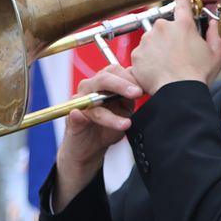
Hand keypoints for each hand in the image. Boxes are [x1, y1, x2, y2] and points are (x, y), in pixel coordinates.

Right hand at [55, 64, 142, 205]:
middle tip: (137, 94)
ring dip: (110, 113)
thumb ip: (131, 97)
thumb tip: (149, 84)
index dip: (131, 77)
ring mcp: (79, 102)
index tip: (146, 86)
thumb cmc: (108, 126)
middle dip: (122, 85)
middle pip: (104, 78)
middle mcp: (89, 88)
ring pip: (94, 99)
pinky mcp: (71, 119)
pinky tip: (82, 116)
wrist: (90, 149)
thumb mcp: (125, 110)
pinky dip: (78, 115)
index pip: (115, 71)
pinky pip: (75, 115)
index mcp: (103, 82)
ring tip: (126, 123)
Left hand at [130, 0, 220, 95]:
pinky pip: (142, 54)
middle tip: (178, 53)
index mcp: (183, 25)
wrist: (177, 92)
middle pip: (165, 27)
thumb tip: (213, 23)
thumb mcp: (216, 54)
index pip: (182, 3)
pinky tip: (157, 71)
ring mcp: (147, 40)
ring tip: (167, 65)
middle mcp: (163, 28)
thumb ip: (215, 34)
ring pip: (152, 40)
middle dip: (170, 37)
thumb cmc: (196, 76)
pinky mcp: (137, 53)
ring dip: (158, 49)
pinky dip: (147, 61)